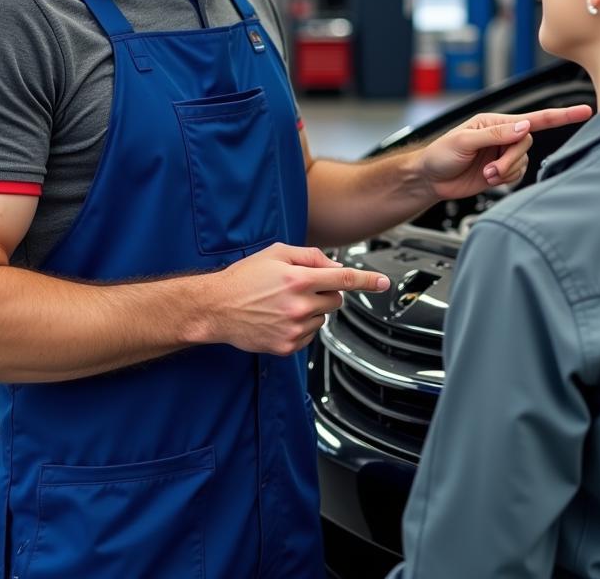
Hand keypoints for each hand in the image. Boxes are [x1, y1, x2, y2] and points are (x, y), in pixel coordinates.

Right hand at [205, 242, 389, 355]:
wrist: (216, 307)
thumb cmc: (244, 278)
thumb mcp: (276, 253)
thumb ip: (310, 256)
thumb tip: (333, 265)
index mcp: (298, 279)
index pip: (343, 278)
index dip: (367, 280)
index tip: (383, 283)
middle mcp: (299, 305)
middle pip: (336, 299)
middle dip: (326, 292)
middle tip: (301, 287)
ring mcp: (294, 328)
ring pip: (323, 318)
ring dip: (313, 310)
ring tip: (284, 303)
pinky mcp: (287, 346)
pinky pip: (310, 335)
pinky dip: (302, 326)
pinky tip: (281, 318)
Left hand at [418, 104, 592, 200]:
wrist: (430, 179)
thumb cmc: (440, 154)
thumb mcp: (463, 141)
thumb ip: (495, 135)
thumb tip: (523, 127)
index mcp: (495, 122)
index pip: (533, 117)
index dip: (561, 115)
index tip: (584, 111)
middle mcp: (502, 136)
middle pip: (526, 143)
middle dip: (511, 159)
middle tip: (491, 170)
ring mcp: (502, 154)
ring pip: (523, 162)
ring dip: (506, 171)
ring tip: (486, 174)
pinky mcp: (501, 171)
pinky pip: (517, 175)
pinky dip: (505, 180)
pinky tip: (489, 179)